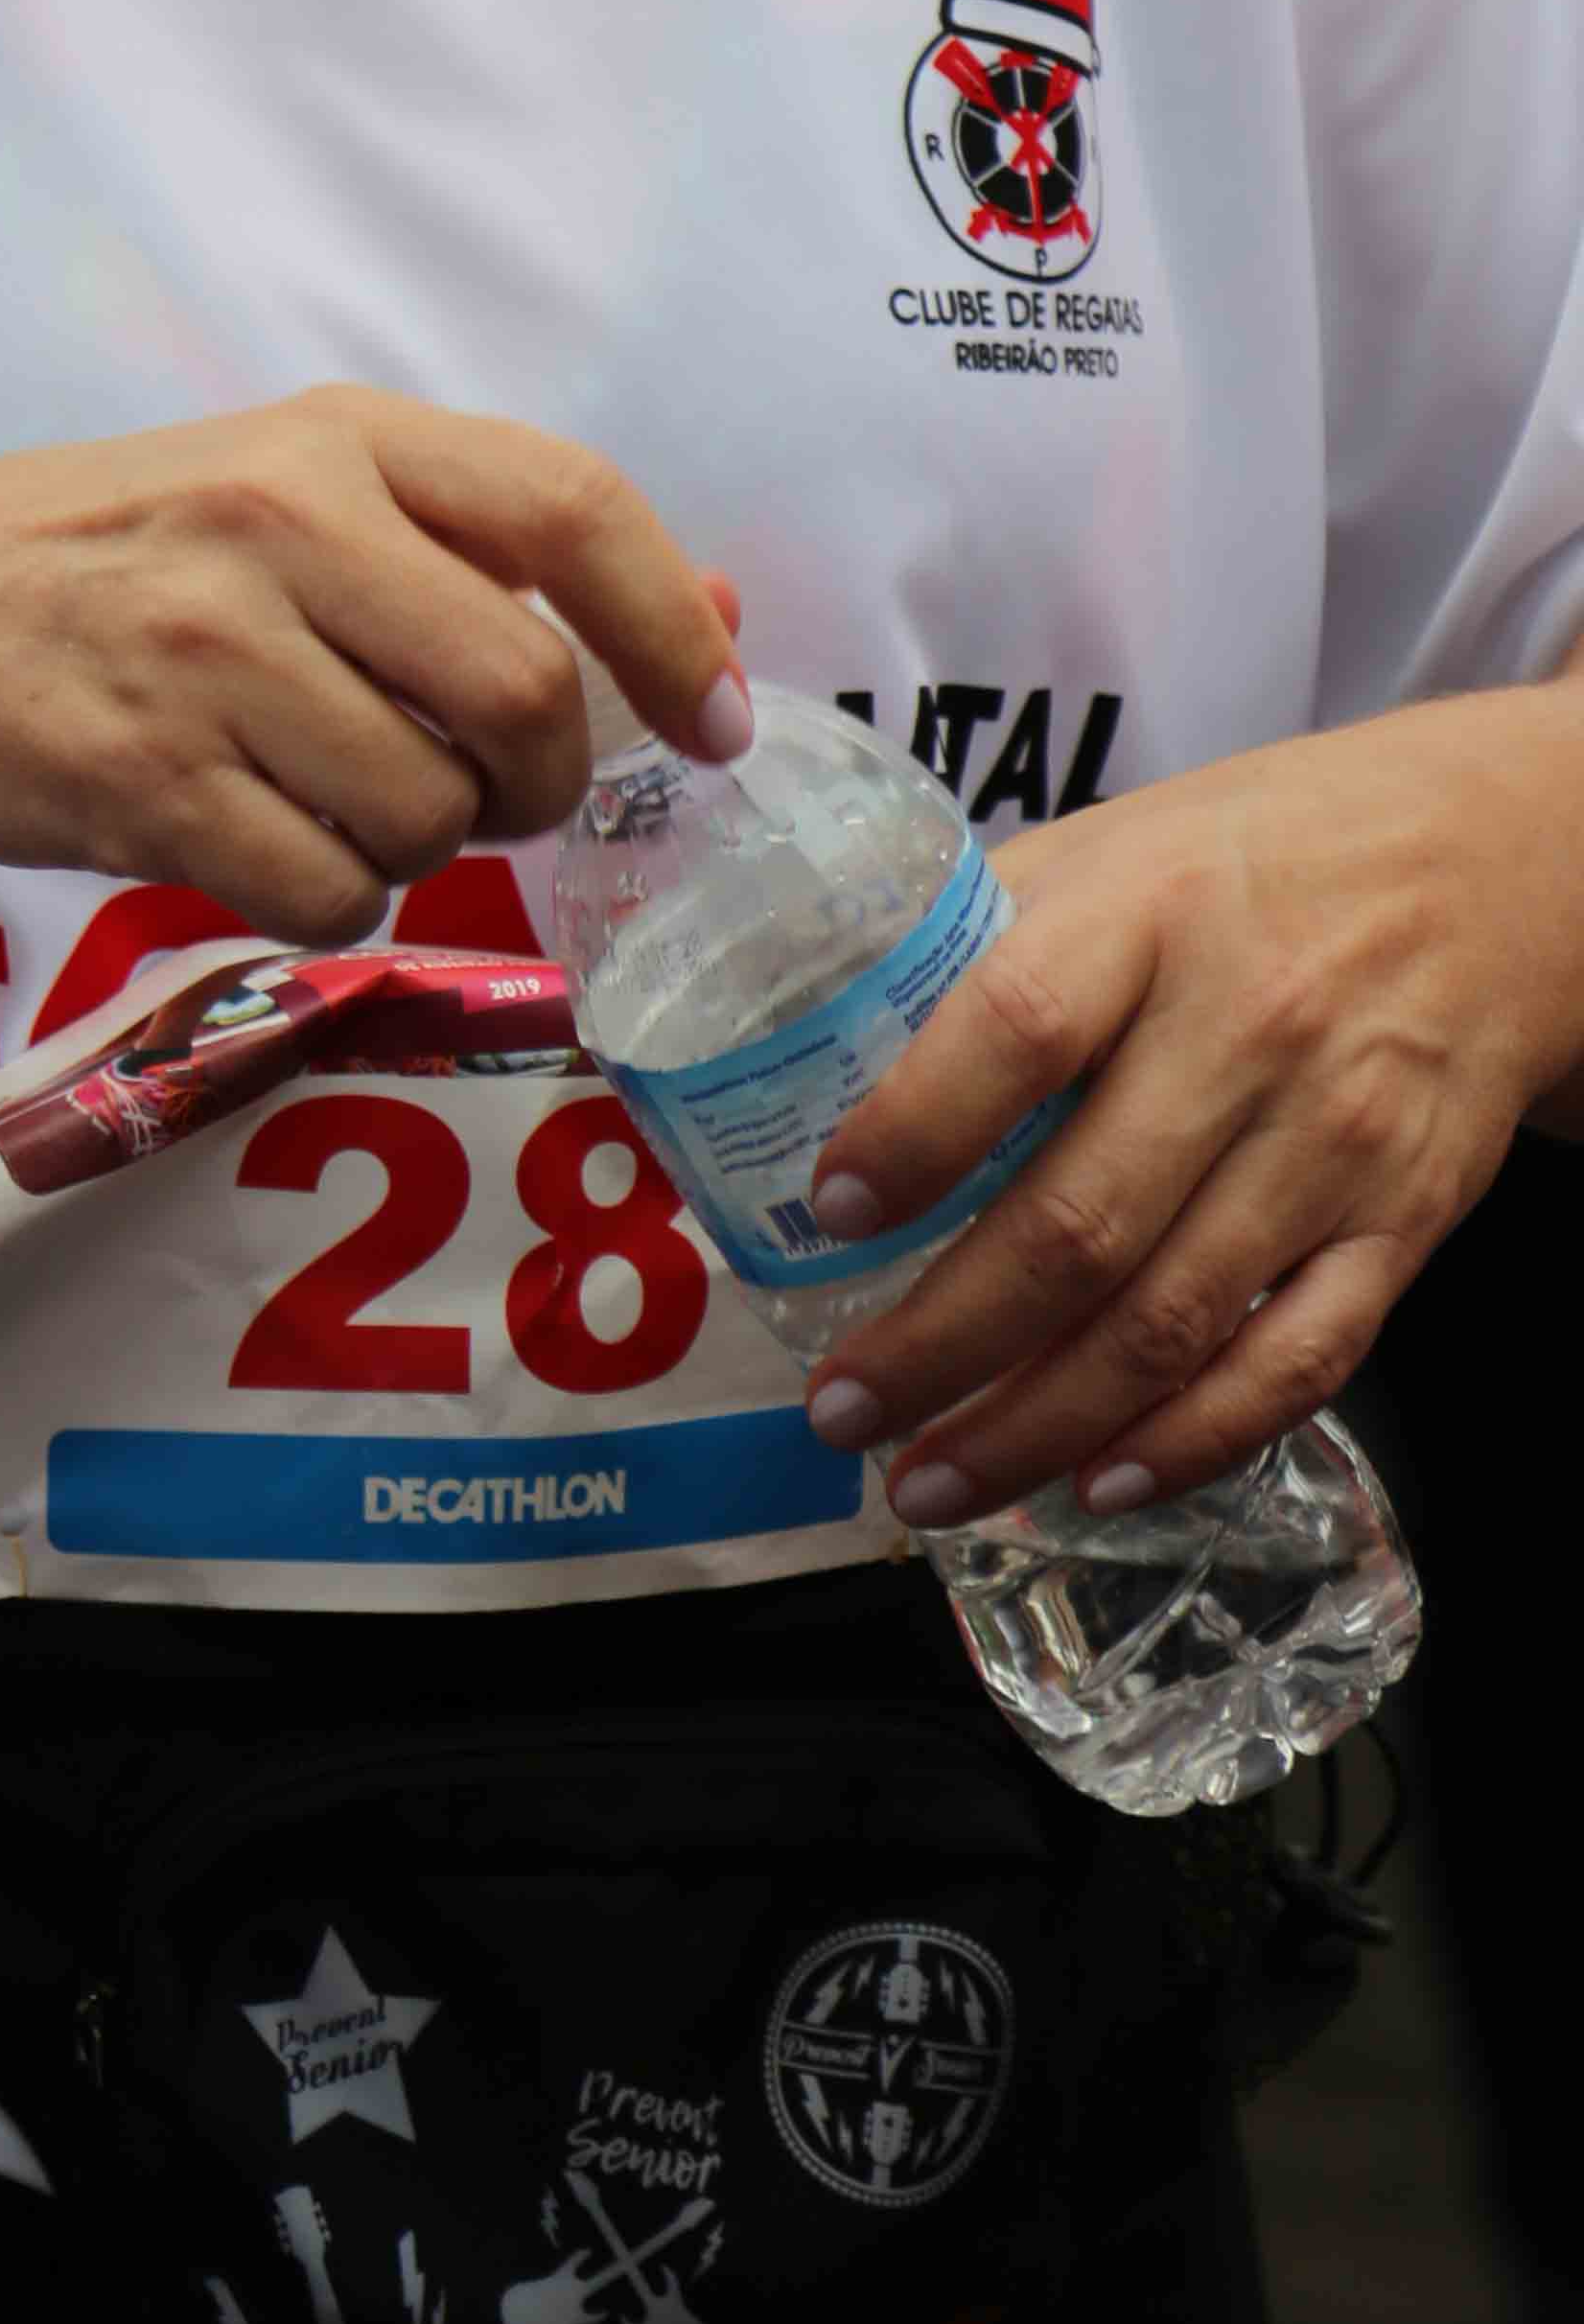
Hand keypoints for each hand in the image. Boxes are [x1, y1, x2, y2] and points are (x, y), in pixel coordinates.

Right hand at [0, 397, 746, 948]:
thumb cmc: (107, 556)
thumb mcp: (290, 492)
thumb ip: (482, 549)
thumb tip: (714, 618)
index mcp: (334, 437)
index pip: (571, 508)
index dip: (674, 630)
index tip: (718, 722)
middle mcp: (280, 524)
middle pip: (524, 694)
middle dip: (543, 783)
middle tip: (495, 795)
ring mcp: (208, 654)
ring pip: (432, 812)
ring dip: (422, 844)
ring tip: (334, 800)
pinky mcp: (146, 781)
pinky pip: (330, 890)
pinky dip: (330, 896)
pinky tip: (263, 843)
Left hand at [795, 688, 1583, 1518]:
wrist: (1505, 867)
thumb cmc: (1269, 853)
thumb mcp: (1124, 841)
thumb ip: (988, 931)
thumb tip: (819, 1026)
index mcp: (1151, 912)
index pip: (1016, 1028)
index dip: (913, 1130)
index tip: (827, 1212)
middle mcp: (1246, 1032)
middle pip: (1079, 1222)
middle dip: (940, 1343)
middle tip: (840, 1410)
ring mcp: (1334, 1142)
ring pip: (1170, 1324)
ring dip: (1033, 1425)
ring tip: (924, 1481)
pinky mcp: (1404, 1224)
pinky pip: (1295, 1362)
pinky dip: (1193, 1441)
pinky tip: (1096, 1482)